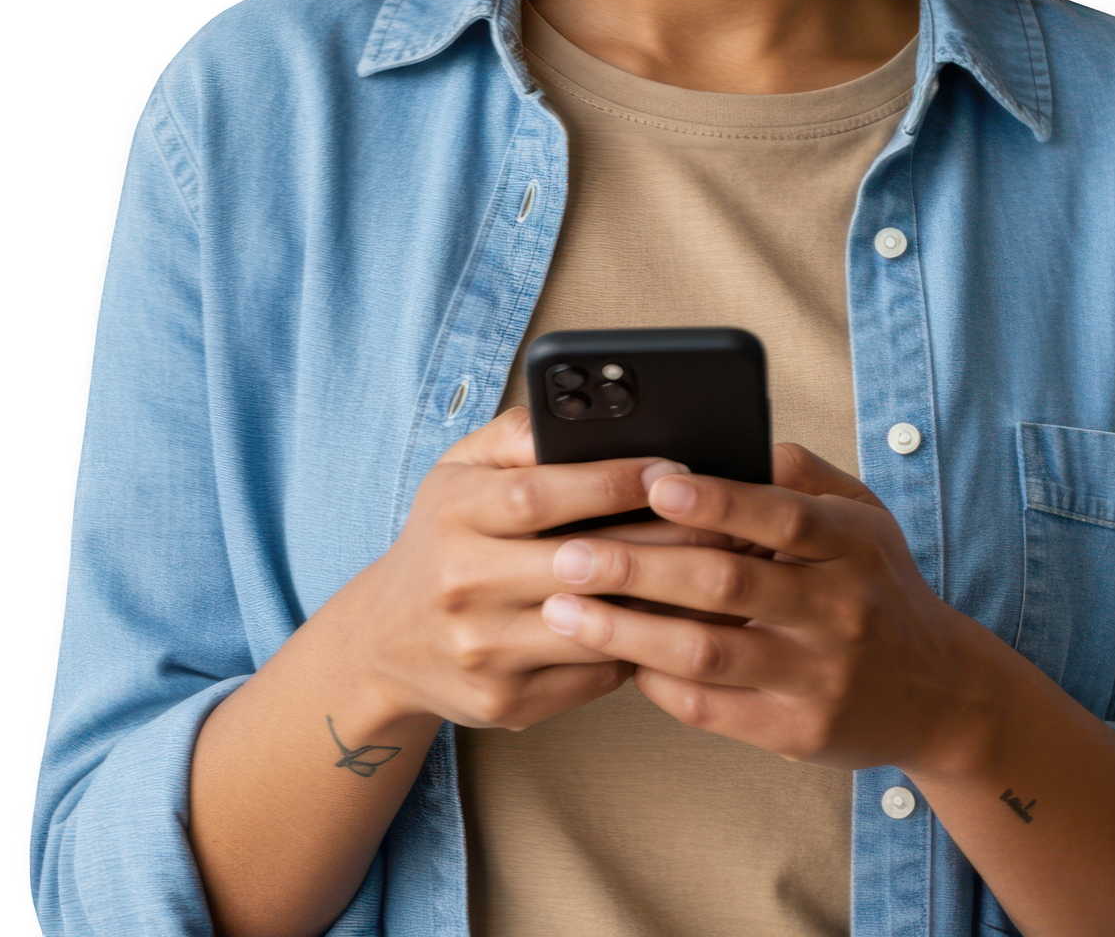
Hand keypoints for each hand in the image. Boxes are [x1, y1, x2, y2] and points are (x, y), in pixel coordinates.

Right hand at [335, 406, 739, 732]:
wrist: (386, 643)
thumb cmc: (443, 536)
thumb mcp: (459, 471)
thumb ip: (514, 435)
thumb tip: (572, 413)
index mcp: (455, 515)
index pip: (541, 496)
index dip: (611, 482)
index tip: (673, 469)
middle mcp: (464, 585)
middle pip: (580, 563)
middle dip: (662, 539)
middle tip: (727, 520)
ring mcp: (485, 652)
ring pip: (597, 626)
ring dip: (668, 601)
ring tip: (725, 573)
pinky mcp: (507, 703)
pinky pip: (595, 674)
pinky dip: (645, 648)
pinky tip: (688, 624)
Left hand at [537, 442, 991, 774]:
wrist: (941, 694)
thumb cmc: (880, 586)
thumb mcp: (864, 516)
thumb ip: (803, 474)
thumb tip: (735, 437)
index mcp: (852, 545)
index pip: (781, 514)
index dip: (717, 499)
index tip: (654, 481)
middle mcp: (838, 610)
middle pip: (728, 583)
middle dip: (639, 566)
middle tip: (569, 553)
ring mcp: (817, 676)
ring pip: (707, 650)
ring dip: (627, 629)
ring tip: (564, 610)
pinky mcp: (796, 731)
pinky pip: (711, 706)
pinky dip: (656, 680)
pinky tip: (615, 656)